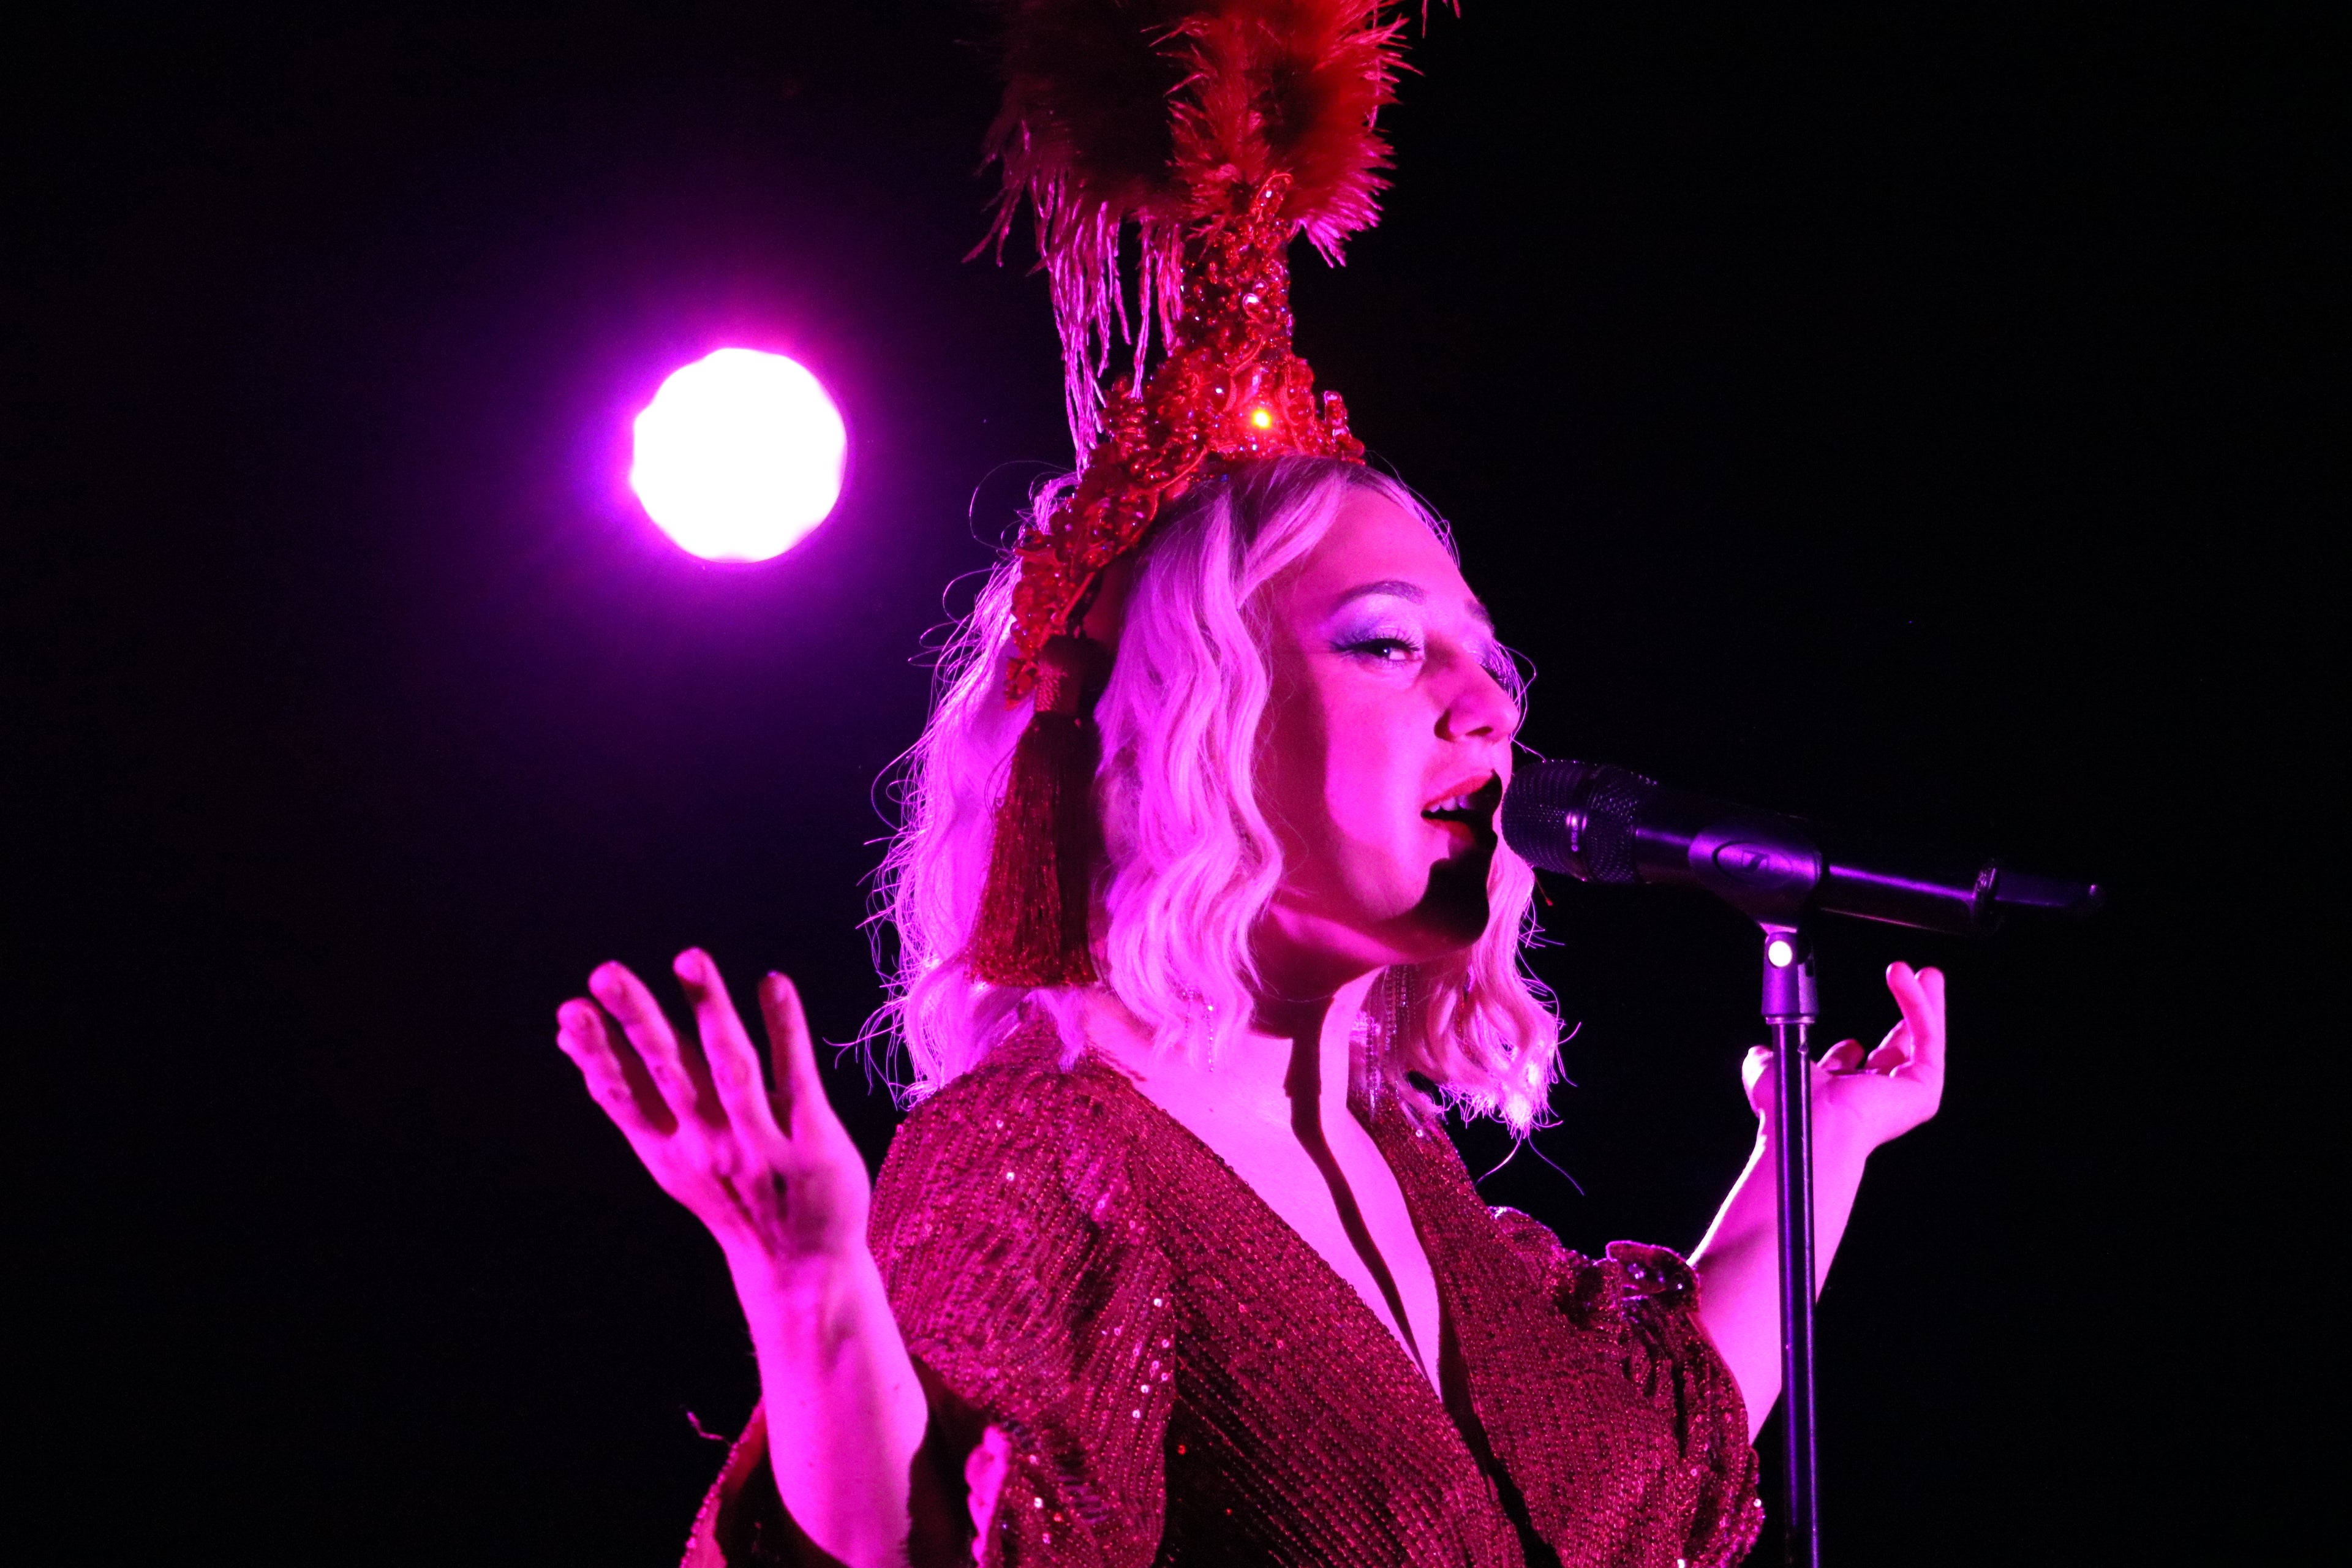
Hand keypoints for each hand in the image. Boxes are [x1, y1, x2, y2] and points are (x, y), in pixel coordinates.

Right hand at [555, 951, 871, 1272]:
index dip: (596, 1056)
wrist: (801, 1268)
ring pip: (731, 1065)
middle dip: (637, 1021)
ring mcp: (761, 1139)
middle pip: (668, 1071)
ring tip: (690, 956)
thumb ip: (632, 1101)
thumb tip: (577, 1046)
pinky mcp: (812, 1138)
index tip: (568, 1013)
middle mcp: (710, 1140)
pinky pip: (797, 1076)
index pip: (625, 1095)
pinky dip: (784, 1028)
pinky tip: (772, 982)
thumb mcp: (670, 1157)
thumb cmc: (731, 1196)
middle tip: (605, 973)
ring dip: (708, 1010)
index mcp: (670, 1147)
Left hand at [1742, 961, 1946, 1154]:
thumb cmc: (1787, 1104)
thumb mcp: (1769, 1070)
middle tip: (1916, 985)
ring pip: (1924, 1040)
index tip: (1850, 1042)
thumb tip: (1759, 1053)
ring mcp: (1905, 1095)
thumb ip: (1766, 1060)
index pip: (1858, 1072)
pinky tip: (1915, 979)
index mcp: (1844, 1099)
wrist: (1810, 1121)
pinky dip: (1921, 1004)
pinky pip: (1928, 1037)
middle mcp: (1878, 1099)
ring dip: (1924, 1002)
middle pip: (1902, 1051)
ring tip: (1928, 972)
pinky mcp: (1924, 1087)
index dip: (1851, 1051)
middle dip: (1910, 1017)